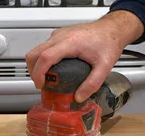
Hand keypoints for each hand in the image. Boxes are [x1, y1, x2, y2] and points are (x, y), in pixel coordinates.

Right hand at [25, 10, 143, 102]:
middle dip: (32, 71)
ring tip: (46, 79)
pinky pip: (43, 48)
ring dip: (36, 66)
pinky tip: (52, 69)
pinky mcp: (58, 36)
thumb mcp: (105, 66)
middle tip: (41, 84)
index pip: (45, 57)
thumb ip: (92, 84)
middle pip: (34, 53)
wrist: (112, 29)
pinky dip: (41, 60)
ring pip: (36, 50)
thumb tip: (79, 97)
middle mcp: (60, 36)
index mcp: (70, 42)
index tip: (40, 85)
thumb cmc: (109, 42)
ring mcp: (58, 35)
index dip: (38, 73)